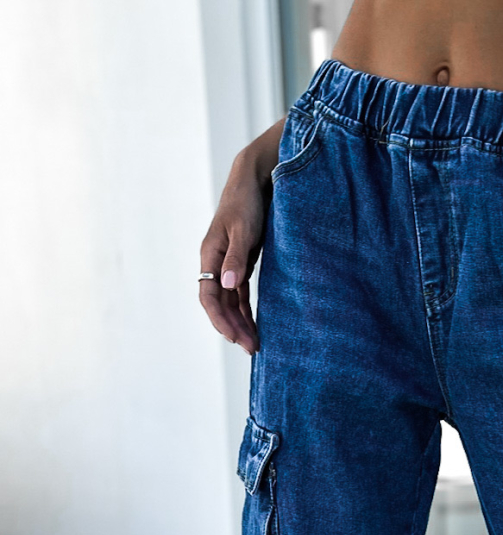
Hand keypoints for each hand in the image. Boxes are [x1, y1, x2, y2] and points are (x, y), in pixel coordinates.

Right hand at [199, 123, 281, 354]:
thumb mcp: (244, 229)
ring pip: (230, 301)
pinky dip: (245, 310)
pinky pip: (239, 293)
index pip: (208, 295)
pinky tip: (254, 325)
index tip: (235, 337)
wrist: (255, 178)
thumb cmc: (247, 200)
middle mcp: (215, 261)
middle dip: (233, 327)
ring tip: (254, 344)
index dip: (220, 318)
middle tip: (251, 349)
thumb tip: (227, 286)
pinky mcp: (241, 262)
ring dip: (240, 322)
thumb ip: (237, 258)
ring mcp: (228, 263)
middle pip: (219, 303)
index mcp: (210, 254)